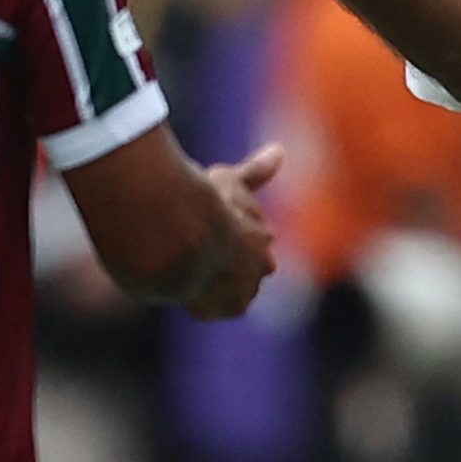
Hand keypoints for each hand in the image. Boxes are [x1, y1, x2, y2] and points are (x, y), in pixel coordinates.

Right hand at [184, 142, 282, 319]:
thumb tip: (279, 151)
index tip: (211, 222)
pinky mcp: (212, 310)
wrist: (180, 237)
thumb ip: (256, 171)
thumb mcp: (231, 180)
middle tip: (198, 244)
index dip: (229, 231)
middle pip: (242, 269)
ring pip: (224, 289)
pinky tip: (180, 278)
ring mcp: (237, 293)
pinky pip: (205, 306)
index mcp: (263, 241)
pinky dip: (194, 297)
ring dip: (210, 281)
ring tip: (186, 262)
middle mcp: (258, 271)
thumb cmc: (205, 203)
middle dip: (226, 261)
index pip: (252, 243)